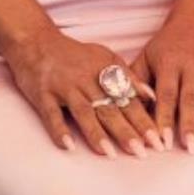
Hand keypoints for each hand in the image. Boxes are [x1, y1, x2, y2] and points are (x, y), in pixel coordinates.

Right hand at [3, 28, 160, 157]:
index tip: (156, 139)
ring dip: (97, 133)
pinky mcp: (44, 94)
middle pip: (110, 108)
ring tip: (111, 153)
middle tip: (141, 151)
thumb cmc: (75, 54)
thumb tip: (150, 96)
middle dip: (127, 131)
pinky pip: (52, 114)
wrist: (37, 41)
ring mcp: (65, 87)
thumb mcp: (105, 58)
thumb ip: (127, 77)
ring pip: (84, 112)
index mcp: (105, 71)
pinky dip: (60, 130)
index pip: (128, 99)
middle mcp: (87, 80)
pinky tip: (69, 145)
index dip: (143, 120)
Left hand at [133, 19, 193, 151]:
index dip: (164, 117)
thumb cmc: (164, 47)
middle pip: (192, 98)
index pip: (166, 93)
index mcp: (170, 63)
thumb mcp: (144, 57)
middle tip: (190, 148)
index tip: (162, 141)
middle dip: (190, 124)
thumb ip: (135, 83)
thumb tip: (127, 109)